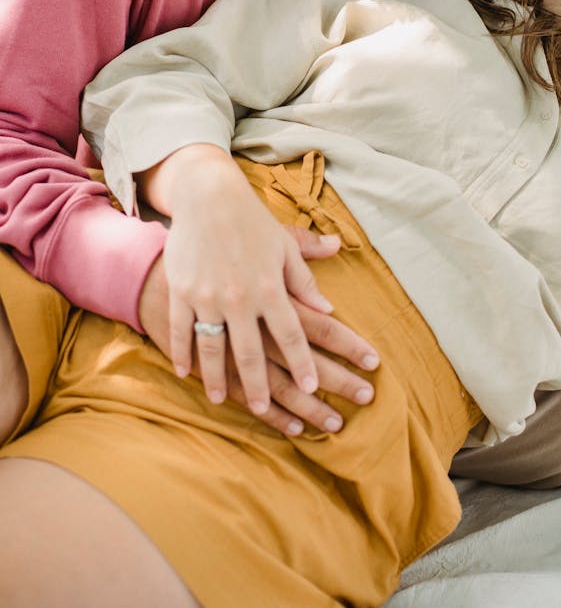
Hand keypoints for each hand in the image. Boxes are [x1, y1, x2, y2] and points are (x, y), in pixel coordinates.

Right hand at [138, 236, 379, 434]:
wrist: (208, 196)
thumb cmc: (252, 221)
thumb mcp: (284, 246)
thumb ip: (305, 279)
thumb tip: (329, 307)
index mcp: (272, 287)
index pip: (294, 335)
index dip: (305, 364)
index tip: (315, 388)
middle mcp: (241, 298)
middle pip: (254, 354)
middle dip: (262, 388)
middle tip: (268, 411)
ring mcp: (209, 298)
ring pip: (214, 351)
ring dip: (219, 380)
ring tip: (223, 400)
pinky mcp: (183, 292)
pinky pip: (183, 332)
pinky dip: (184, 355)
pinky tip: (187, 374)